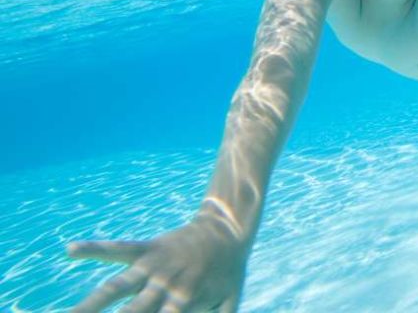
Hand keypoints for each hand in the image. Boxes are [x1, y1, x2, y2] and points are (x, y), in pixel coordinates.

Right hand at [66, 213, 247, 311]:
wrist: (228, 230)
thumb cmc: (228, 274)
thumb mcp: (229, 303)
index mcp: (185, 300)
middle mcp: (164, 284)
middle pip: (130, 312)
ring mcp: (152, 265)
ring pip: (115, 287)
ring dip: (89, 304)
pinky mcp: (146, 248)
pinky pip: (117, 248)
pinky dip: (94, 249)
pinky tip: (70, 249)